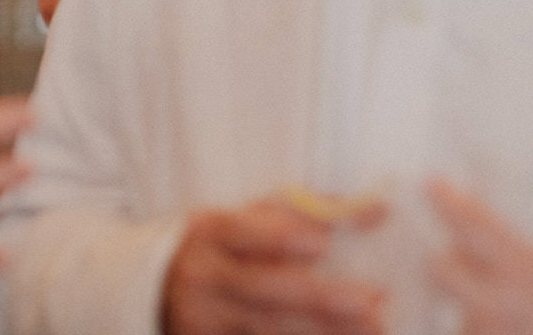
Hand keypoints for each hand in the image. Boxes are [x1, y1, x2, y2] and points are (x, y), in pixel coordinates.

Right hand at [163, 198, 385, 334]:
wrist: (157, 292)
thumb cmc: (218, 248)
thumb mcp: (243, 220)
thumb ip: (301, 212)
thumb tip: (376, 210)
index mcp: (209, 233)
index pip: (240, 230)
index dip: (278, 237)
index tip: (321, 245)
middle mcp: (204, 276)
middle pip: (263, 288)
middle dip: (319, 297)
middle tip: (370, 302)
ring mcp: (206, 318)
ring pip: (270, 330)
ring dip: (323, 332)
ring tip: (372, 328)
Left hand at [428, 180, 532, 334]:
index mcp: (522, 272)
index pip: (472, 226)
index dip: (449, 203)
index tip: (432, 184)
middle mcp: (493, 304)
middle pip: (441, 270)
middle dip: (444, 262)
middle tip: (457, 257)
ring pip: (461, 313)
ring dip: (472, 309)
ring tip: (502, 313)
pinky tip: (511, 332)